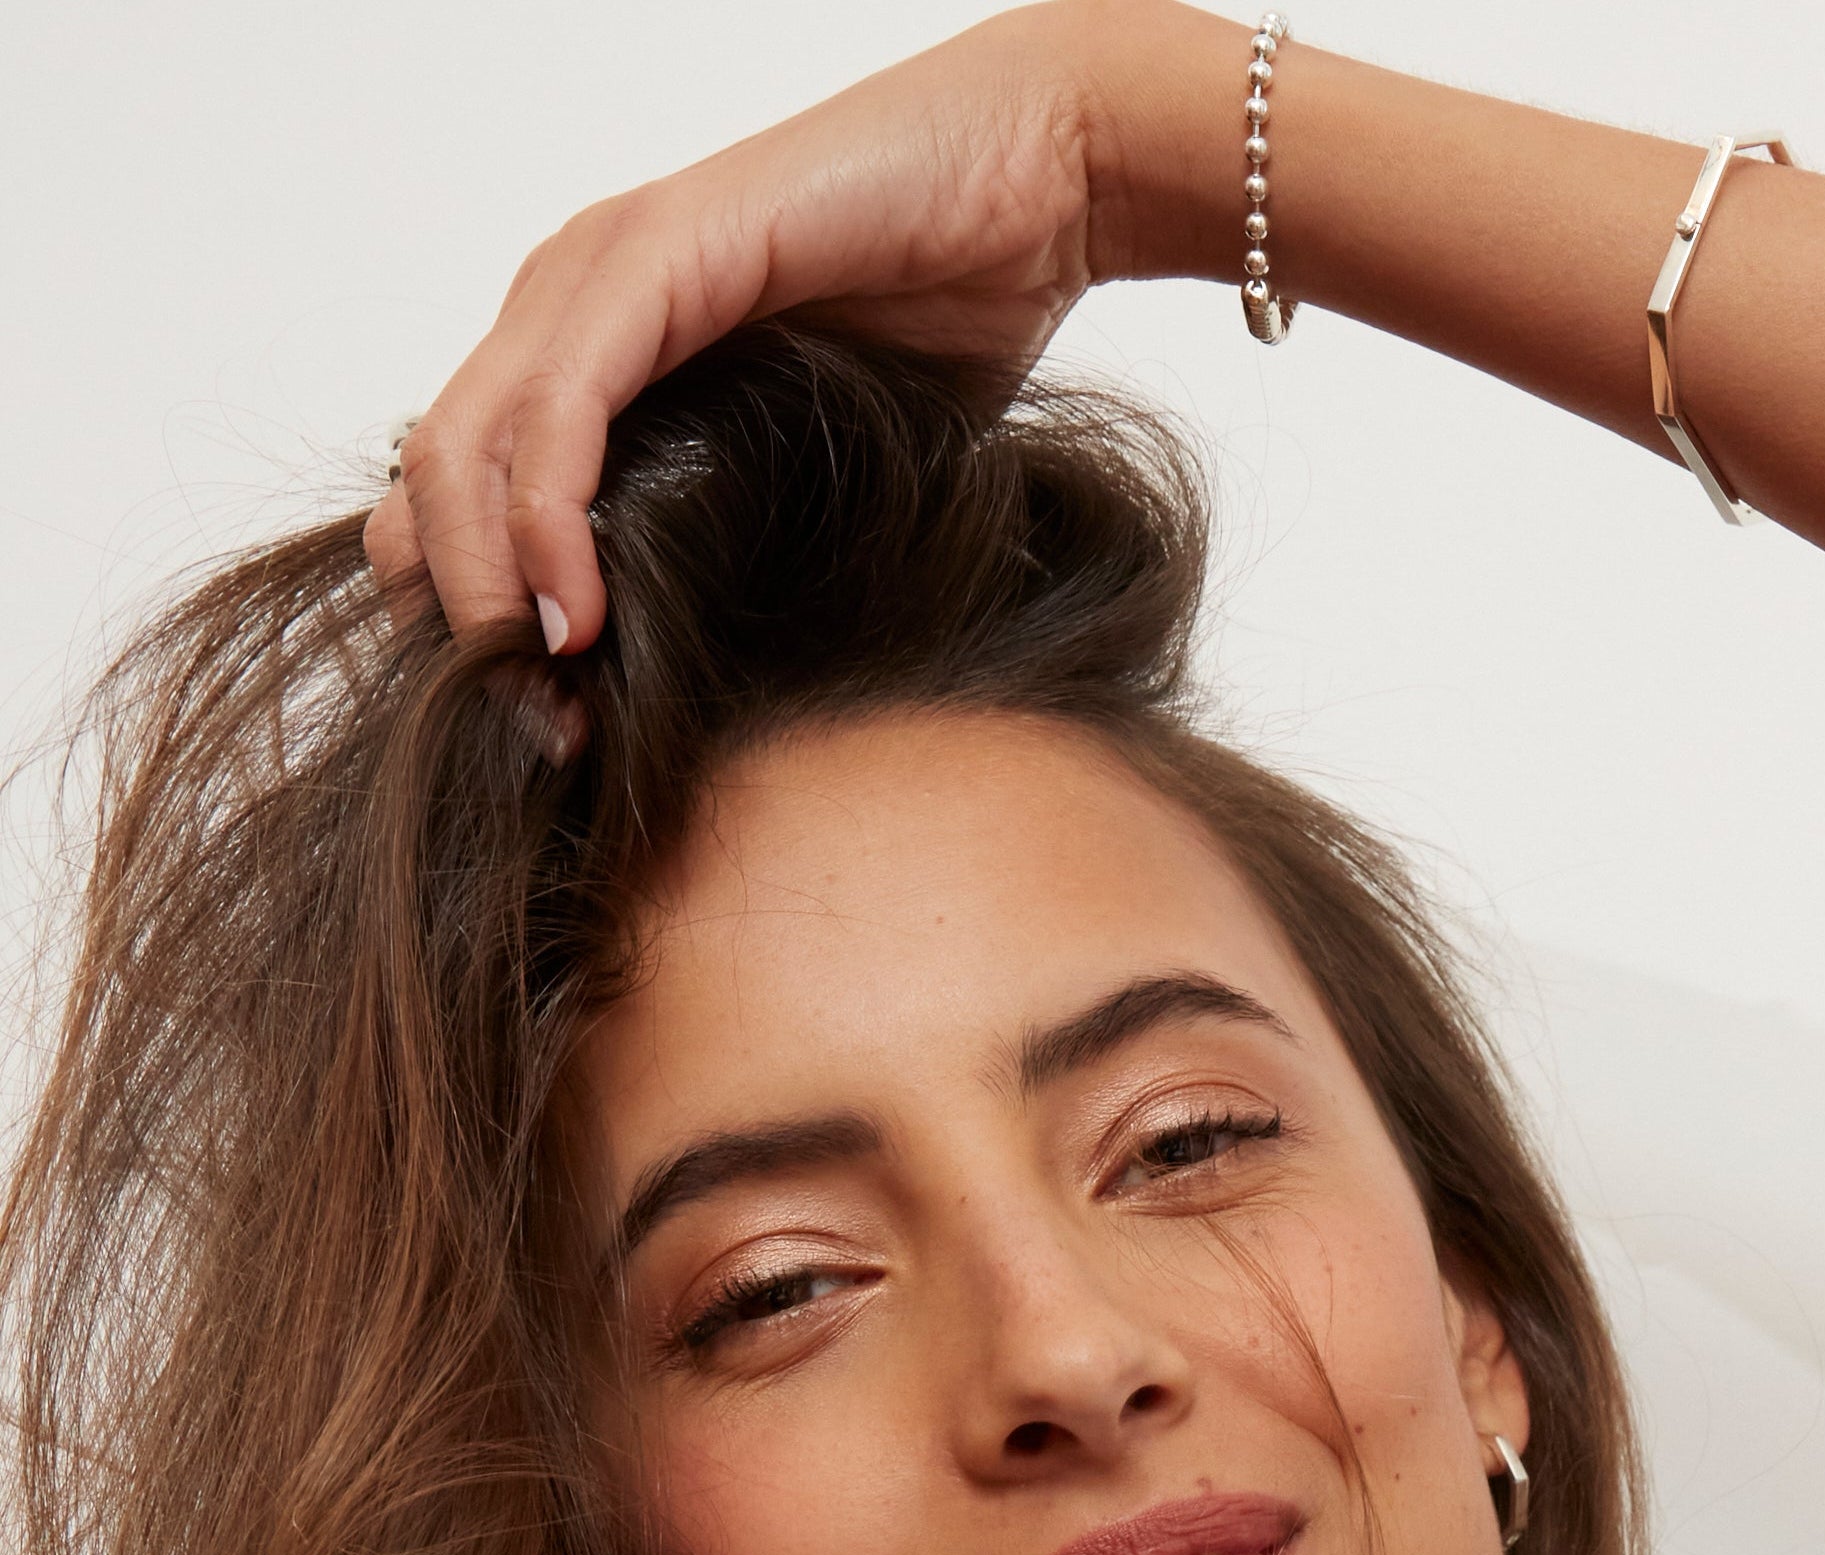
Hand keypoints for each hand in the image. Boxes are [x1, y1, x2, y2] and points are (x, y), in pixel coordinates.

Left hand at [366, 1, 1234, 653]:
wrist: (1037, 187)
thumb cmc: (956, 324)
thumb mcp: (819, 477)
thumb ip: (739, 551)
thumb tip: (702, 699)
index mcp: (590, 350)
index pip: (458, 495)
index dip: (474, 623)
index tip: (549, 735)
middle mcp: (567, 302)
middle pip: (429, 480)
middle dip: (460, 627)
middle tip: (539, 739)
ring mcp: (598, 273)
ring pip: (460, 448)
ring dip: (486, 593)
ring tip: (548, 699)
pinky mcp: (652, 259)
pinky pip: (553, 410)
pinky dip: (546, 524)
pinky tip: (580, 617)